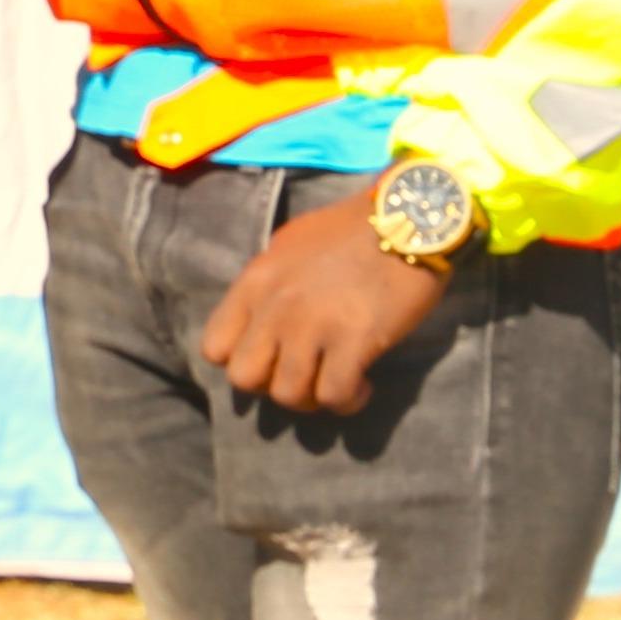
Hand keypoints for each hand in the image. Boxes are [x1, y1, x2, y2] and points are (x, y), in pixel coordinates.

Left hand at [200, 183, 454, 415]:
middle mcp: (275, 308)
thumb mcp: (289, 246)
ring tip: (335, 380)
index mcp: (254, 283)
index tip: (270, 357)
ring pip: (288, 396)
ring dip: (312, 399)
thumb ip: (269, 284)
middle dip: (271, 386)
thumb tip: (264, 316)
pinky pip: (334, 397)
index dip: (241, 362)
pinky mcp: (355, 342)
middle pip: (244, 379)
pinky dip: (347, 401)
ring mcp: (313, 326)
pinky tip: (362, 382)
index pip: (214, 348)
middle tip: (303, 374)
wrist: (405, 219)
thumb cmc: (349, 230)